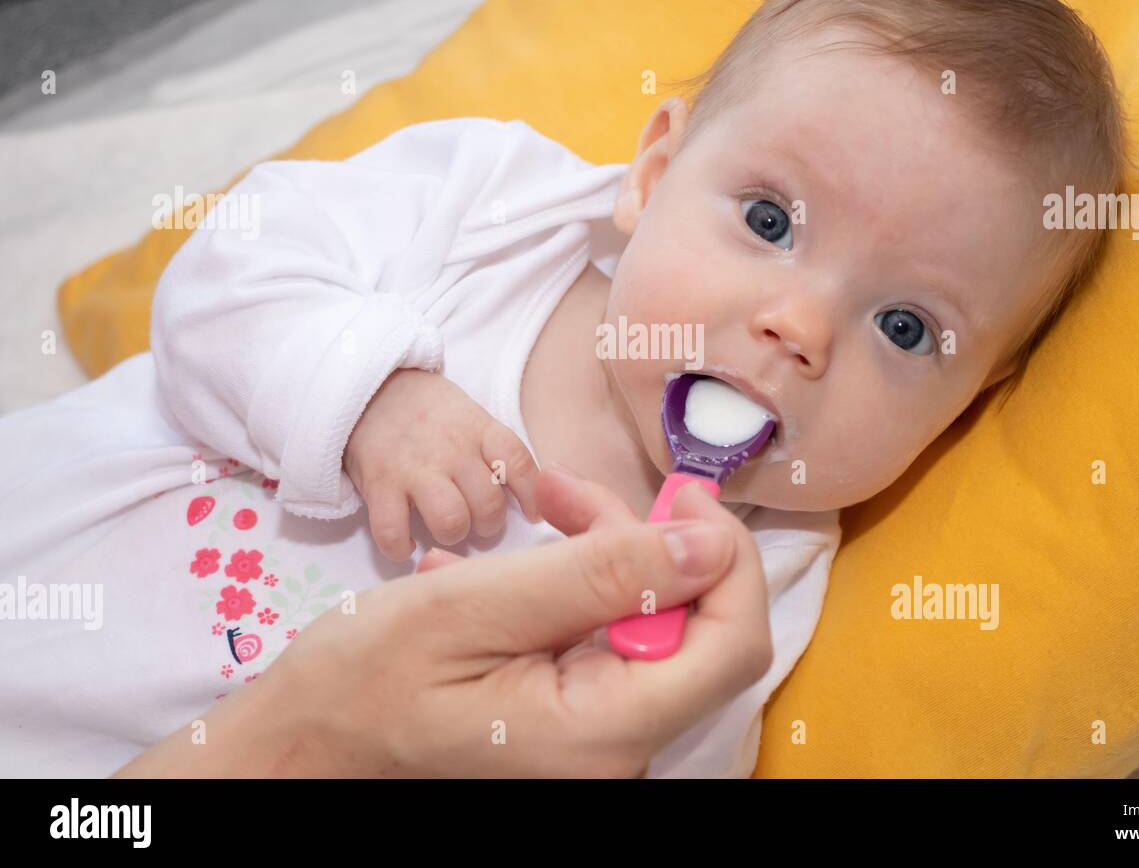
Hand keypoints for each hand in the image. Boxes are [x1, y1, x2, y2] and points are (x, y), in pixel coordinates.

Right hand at [112, 465, 773, 777]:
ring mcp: (597, 738)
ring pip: (649, 625)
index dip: (725, 559)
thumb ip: (598, 575)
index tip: (676, 498)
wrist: (306, 740)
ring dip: (603, 555)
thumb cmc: (364, 680)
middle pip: (694, 628)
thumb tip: (708, 546)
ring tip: (539, 513)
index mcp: (603, 730)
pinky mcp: (575, 720)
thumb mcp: (474, 605)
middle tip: (568, 493)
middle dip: (647, 543)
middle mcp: (617, 747)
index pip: (731, 645)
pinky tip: (511, 569)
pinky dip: (574, 588)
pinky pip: (606, 641)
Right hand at [343, 368, 540, 559]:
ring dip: (452, 535)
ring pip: (449, 522)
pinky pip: (393, 532)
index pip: (518, 462)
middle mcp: (451, 449)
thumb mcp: (472, 416)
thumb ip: (497, 450)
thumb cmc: (431, 413)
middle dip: (488, 523)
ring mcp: (414, 468)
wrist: (372, 390)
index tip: (533, 514)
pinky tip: (407, 542)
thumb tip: (536, 493)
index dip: (531, 494)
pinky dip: (401, 548)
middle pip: (488, 504)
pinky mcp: (379, 485)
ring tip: (445, 528)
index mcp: (479, 429)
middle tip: (477, 520)